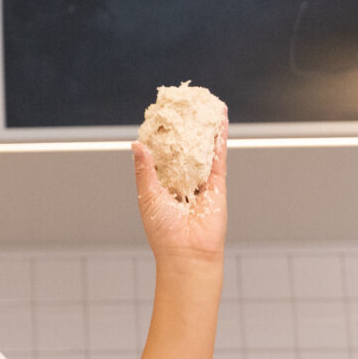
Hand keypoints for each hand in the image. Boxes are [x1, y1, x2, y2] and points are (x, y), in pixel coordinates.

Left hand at [132, 113, 228, 267]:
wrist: (188, 253)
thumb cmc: (164, 232)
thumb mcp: (147, 195)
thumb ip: (144, 169)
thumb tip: (137, 144)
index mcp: (161, 184)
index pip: (159, 154)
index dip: (159, 135)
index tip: (158, 116)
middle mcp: (180, 181)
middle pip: (182, 148)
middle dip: (183, 127)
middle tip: (182, 105)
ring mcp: (200, 181)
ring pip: (202, 148)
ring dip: (203, 127)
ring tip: (204, 105)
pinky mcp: (217, 184)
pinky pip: (218, 156)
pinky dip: (220, 137)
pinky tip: (220, 119)